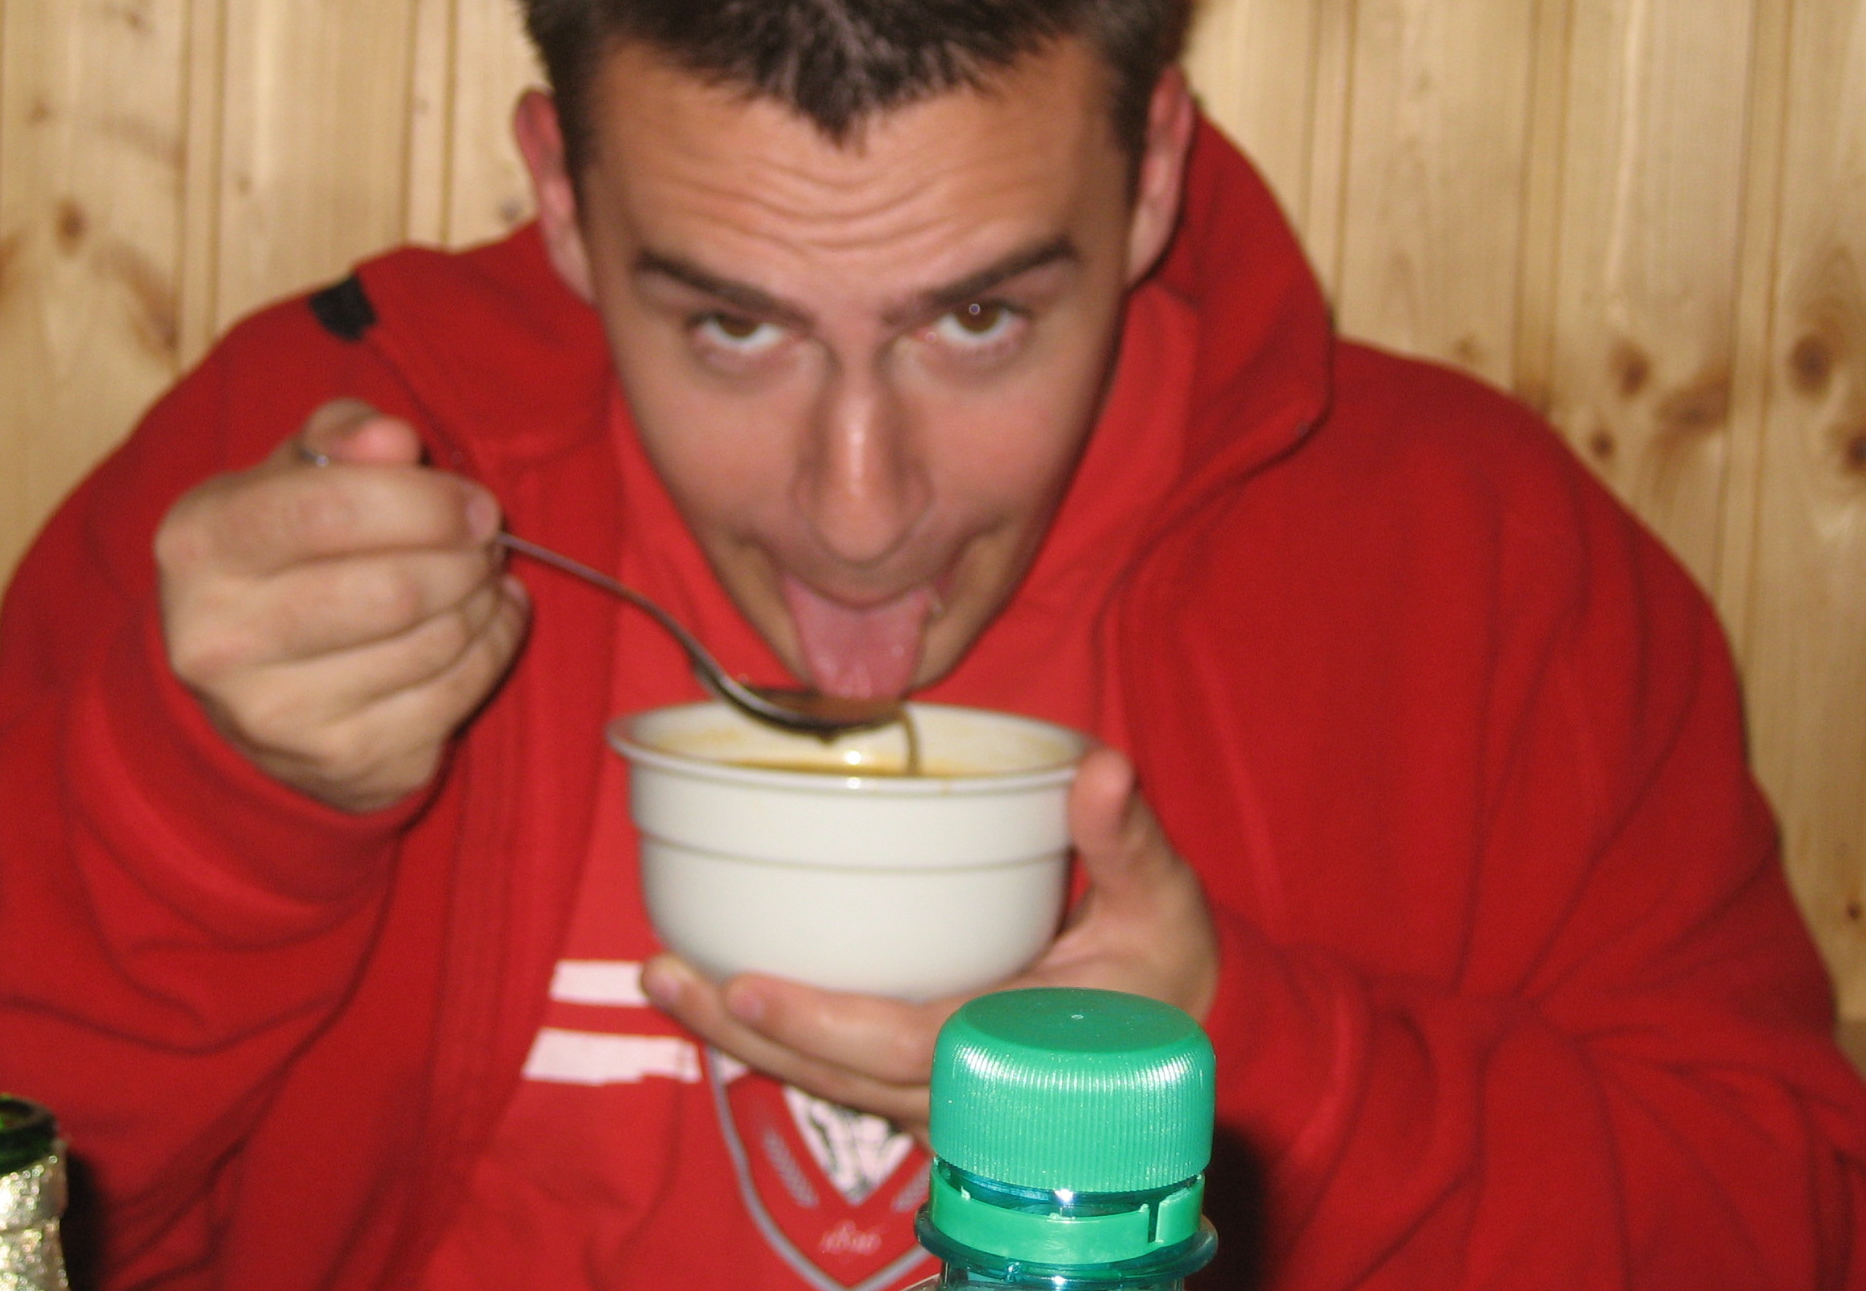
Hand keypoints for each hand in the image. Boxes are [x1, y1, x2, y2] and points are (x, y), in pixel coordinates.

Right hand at [155, 398, 529, 811]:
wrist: (249, 683)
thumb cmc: (286, 549)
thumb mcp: (293, 473)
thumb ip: (342, 436)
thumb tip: (394, 440)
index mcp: (199, 545)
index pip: (328, 510)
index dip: (425, 501)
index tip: (473, 502)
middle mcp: (218, 640)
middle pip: (393, 590)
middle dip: (466, 556)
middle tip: (485, 539)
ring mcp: (274, 715)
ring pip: (431, 645)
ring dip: (484, 600)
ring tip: (484, 576)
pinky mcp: (337, 763)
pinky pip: (452, 697)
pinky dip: (493, 649)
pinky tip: (492, 621)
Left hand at [640, 746, 1217, 1130]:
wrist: (1202, 1044)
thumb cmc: (1174, 970)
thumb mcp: (1162, 898)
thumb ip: (1124, 838)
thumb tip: (1102, 768)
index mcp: (1014, 1046)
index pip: (901, 1049)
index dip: (821, 1026)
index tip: (746, 987)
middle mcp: (964, 1087)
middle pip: (835, 1076)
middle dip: (744, 1031)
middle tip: (663, 974)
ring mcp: (943, 1097)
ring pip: (826, 1080)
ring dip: (742, 1036)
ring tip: (666, 976)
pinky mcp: (928, 1084)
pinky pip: (839, 1071)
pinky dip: (779, 1038)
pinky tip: (720, 994)